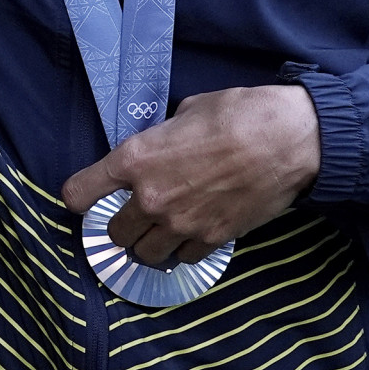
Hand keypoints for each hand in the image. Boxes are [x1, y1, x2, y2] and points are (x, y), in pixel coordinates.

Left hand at [61, 84, 321, 267]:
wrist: (289, 139)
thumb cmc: (238, 113)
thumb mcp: (187, 112)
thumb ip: (163, 136)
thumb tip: (161, 146)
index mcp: (135, 159)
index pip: (79, 193)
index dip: (80, 195)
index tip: (87, 196)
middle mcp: (150, 198)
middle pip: (114, 233)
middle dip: (120, 223)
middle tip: (134, 212)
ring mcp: (181, 224)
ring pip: (145, 254)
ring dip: (149, 243)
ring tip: (162, 228)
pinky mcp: (212, 239)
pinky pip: (183, 257)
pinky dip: (183, 249)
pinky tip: (192, 231)